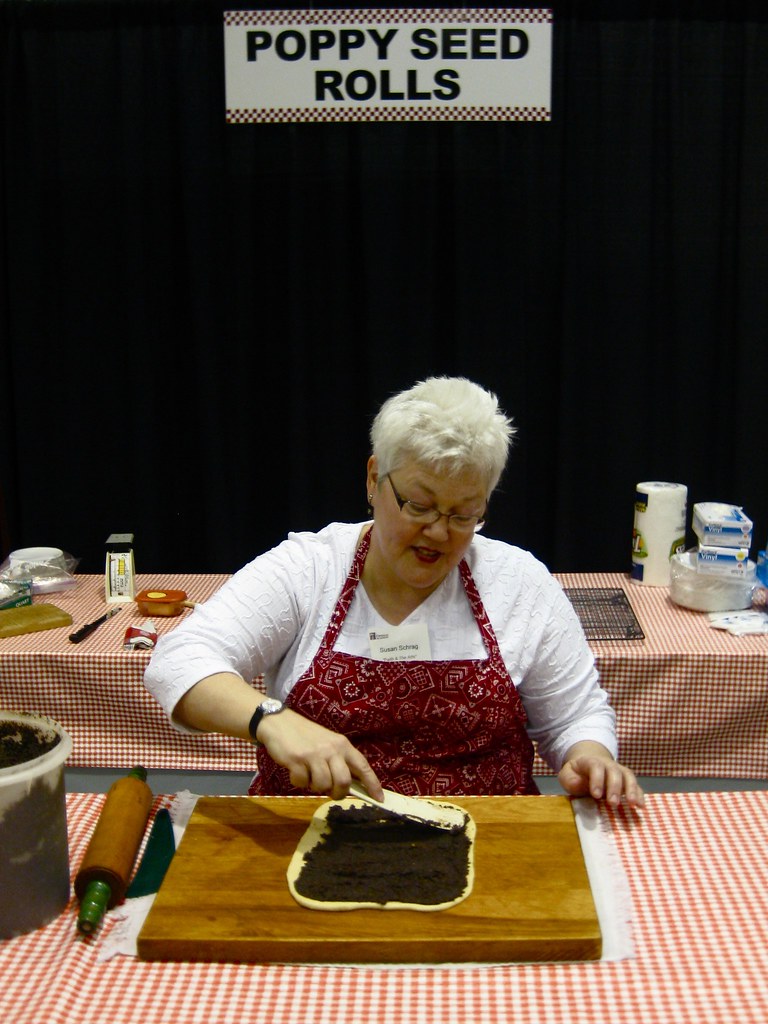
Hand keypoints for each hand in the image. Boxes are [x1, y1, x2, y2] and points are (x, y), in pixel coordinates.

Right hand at [258, 707, 383, 801]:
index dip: (372, 784)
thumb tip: (348, 786)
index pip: (363, 766)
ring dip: (315, 787)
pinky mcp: (297, 760)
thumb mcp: (327, 744)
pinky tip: (296, 770)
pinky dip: (299, 782)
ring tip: (309, 776)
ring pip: (323, 785)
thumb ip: (338, 761)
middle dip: (338, 793)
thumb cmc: (305, 736)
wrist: (279, 723)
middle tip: (330, 791)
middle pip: (344, 782)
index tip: (379, 799)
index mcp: (342, 745)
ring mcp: (314, 754)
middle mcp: (332, 749)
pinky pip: (302, 783)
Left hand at [557, 741, 644, 808]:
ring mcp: (619, 771)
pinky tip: (641, 806)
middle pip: (614, 771)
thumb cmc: (577, 774)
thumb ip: (569, 779)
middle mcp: (608, 764)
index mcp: (591, 761)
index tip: (595, 795)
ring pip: (628, 776)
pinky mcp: (627, 781)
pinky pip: (636, 785)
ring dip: (631, 789)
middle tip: (613, 803)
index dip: (597, 779)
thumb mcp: (567, 774)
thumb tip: (577, 783)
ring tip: (633, 804)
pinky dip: (640, 794)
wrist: (588, 765)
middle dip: (614, 787)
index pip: (596, 766)